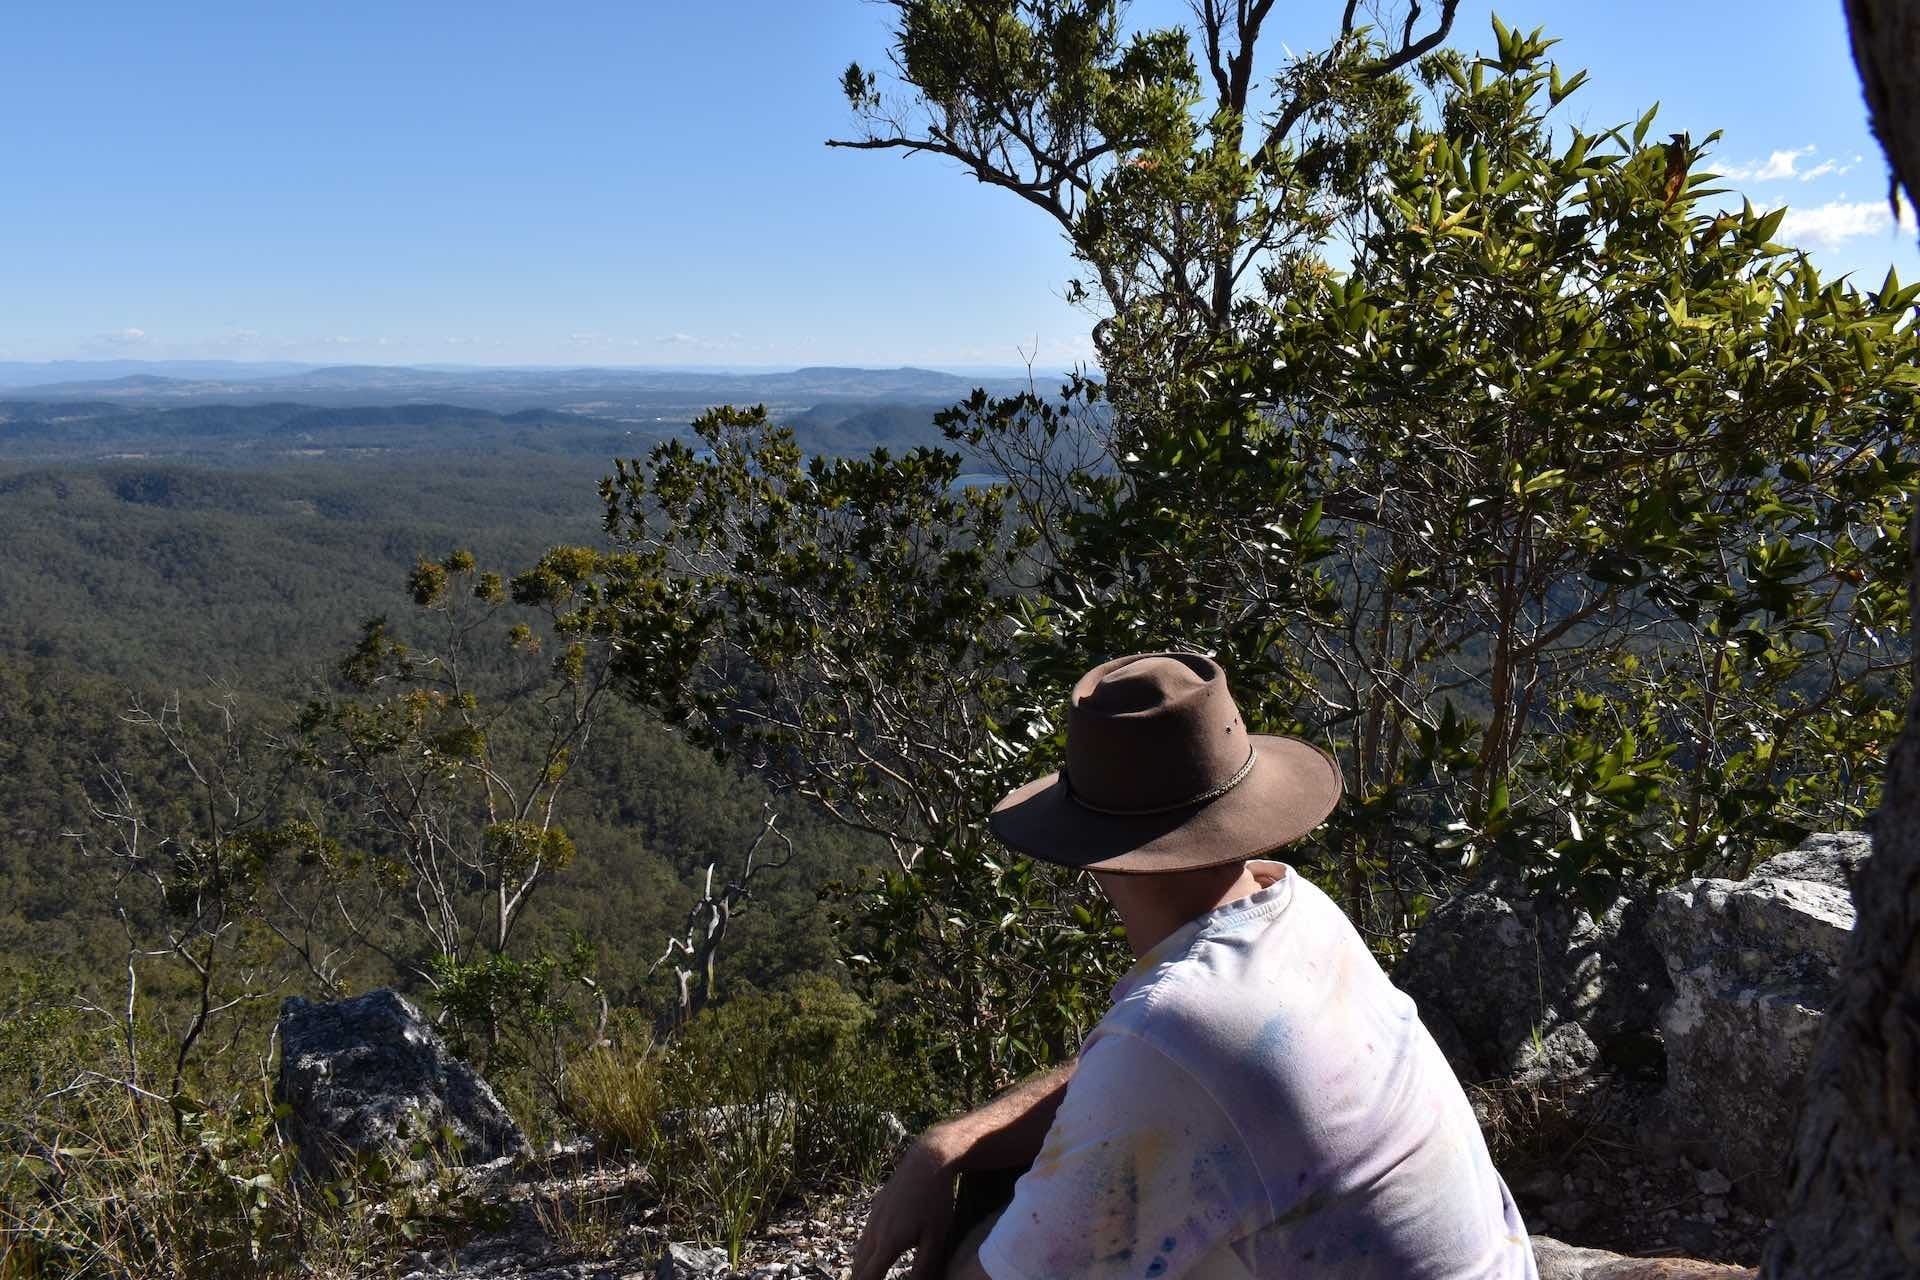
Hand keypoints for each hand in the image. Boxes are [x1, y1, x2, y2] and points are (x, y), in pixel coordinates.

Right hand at [850, 1132, 956, 1279]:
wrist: (926, 1162)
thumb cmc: (935, 1201)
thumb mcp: (936, 1237)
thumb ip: (924, 1268)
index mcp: (888, 1243)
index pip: (868, 1278)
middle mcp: (874, 1233)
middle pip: (858, 1269)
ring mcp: (872, 1220)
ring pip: (858, 1254)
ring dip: (861, 1270)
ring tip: (868, 1278)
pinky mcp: (875, 1210)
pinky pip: (863, 1240)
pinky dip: (864, 1256)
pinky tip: (873, 1259)